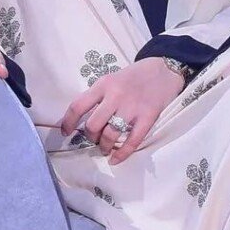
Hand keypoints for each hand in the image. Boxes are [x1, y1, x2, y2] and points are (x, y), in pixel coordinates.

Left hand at [60, 57, 184, 164]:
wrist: (164, 69)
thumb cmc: (134, 76)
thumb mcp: (111, 79)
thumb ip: (98, 95)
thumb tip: (83, 119)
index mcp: (103, 84)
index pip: (78, 106)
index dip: (68, 122)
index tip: (65, 132)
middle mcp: (115, 95)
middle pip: (93, 125)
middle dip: (90, 137)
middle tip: (94, 139)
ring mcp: (132, 107)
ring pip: (110, 135)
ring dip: (104, 146)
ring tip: (105, 148)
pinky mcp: (148, 117)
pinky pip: (132, 141)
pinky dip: (122, 154)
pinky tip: (115, 160)